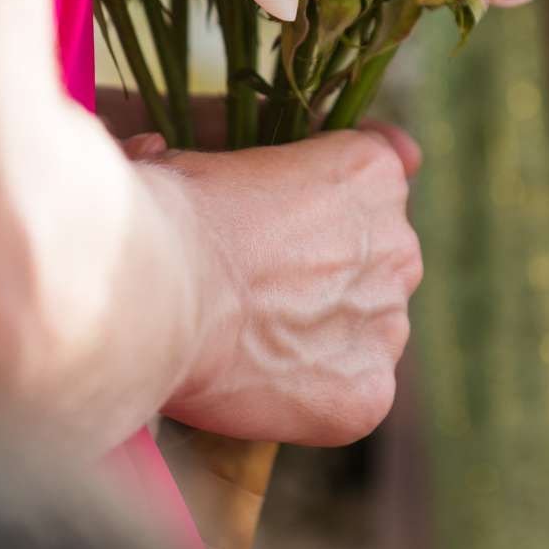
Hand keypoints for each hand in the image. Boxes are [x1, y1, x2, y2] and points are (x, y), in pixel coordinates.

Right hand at [135, 126, 423, 446]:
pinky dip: (317, 395)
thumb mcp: (209, 153)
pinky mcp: (368, 391)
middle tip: (258, 290)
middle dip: (330, 272)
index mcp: (369, 171)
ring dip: (325, 333)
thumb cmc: (164, 218)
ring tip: (252, 341)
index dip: (329, 205)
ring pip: (368, 328)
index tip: (290, 224)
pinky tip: (263, 385)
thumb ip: (246, 162)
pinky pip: (355, 393)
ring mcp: (388, 321)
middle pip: (377, 259)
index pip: (377, 182)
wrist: (150, 295)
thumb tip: (207, 153)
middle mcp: (398, 243)